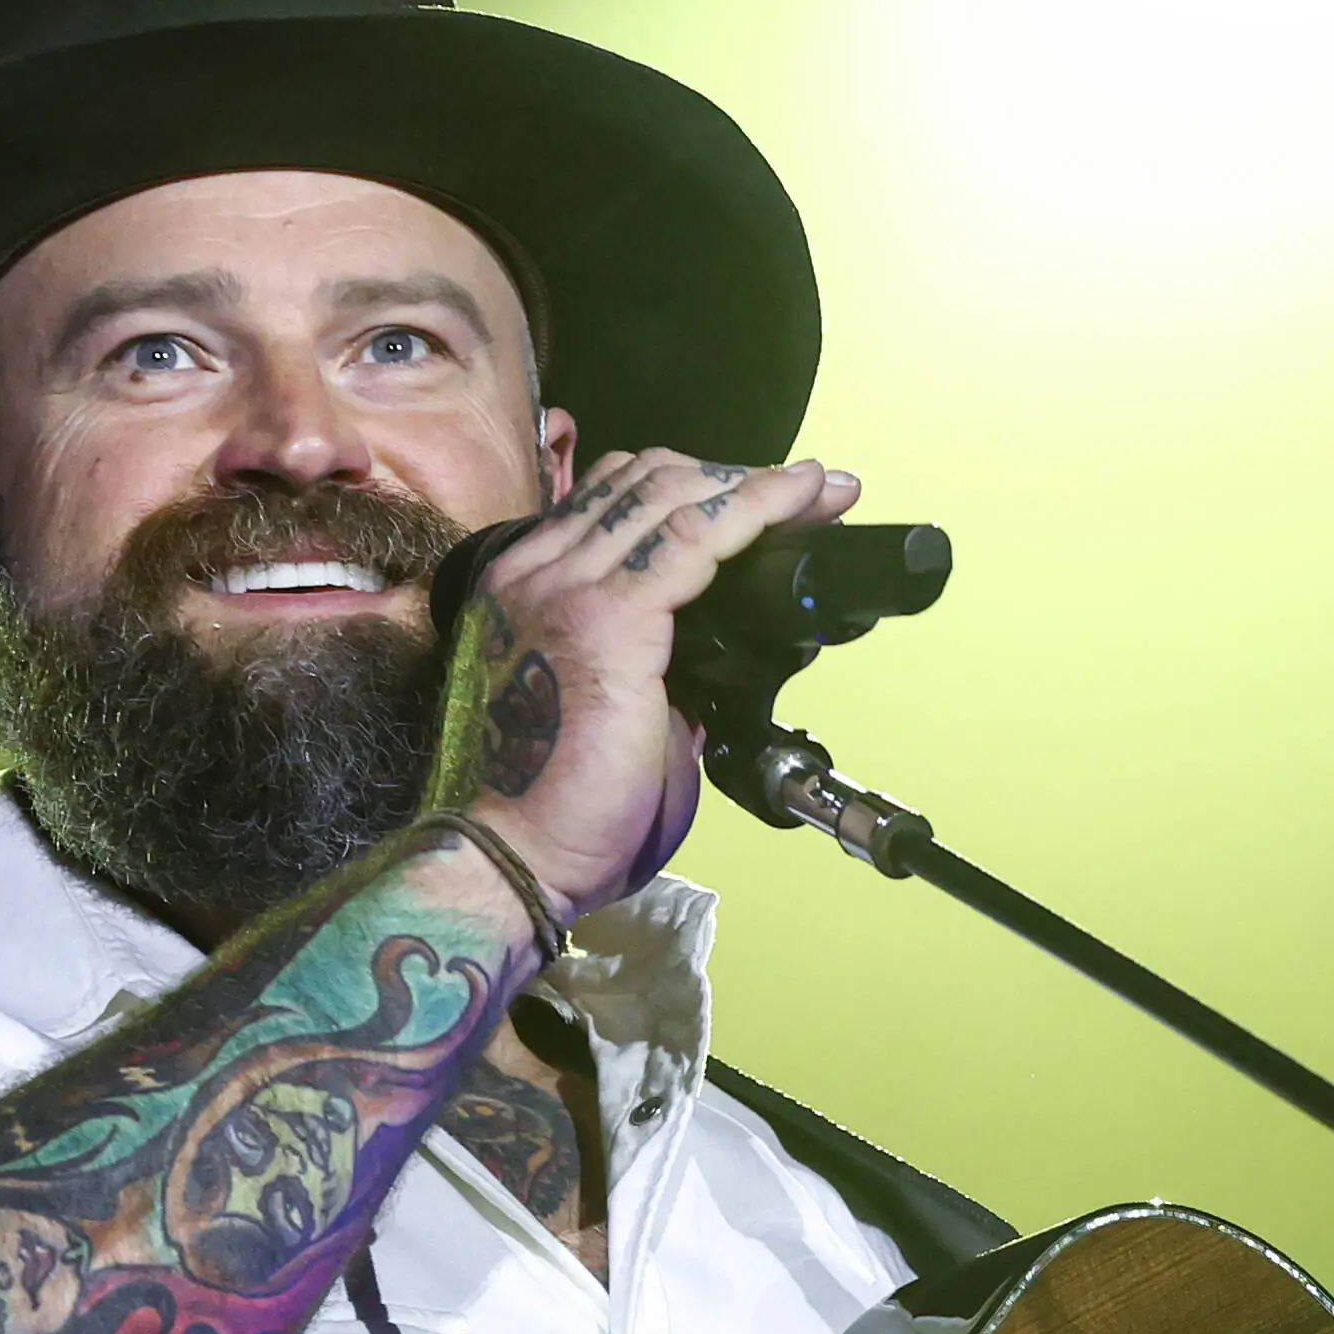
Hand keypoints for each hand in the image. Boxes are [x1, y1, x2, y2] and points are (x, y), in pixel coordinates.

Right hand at [442, 448, 858, 912]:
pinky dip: (754, 509)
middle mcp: (539, 572)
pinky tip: (798, 502)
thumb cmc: (555, 808)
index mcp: (530, 588)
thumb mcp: (604, 711)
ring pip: (673, 495)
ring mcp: (566, 588)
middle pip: (648, 481)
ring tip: (820, 489)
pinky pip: (694, 537)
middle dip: (737, 476)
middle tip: (811, 487)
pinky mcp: (607, 619)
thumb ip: (649, 671)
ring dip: (757, 485)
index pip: (616, 499)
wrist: (514, 856)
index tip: (768, 495)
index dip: (697, 485)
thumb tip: (709, 671)